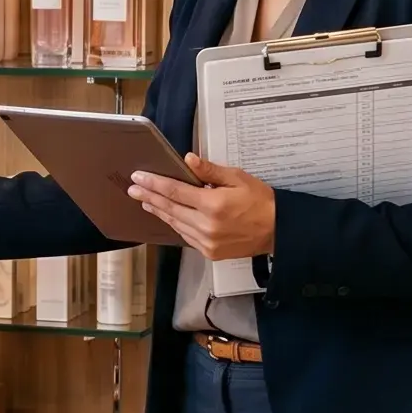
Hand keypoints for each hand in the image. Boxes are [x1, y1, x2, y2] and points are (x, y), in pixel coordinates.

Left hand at [128, 155, 274, 259]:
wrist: (278, 230)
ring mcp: (207, 242)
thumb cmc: (261, 202)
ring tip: (146, 202)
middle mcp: (206, 225)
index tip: (139, 178)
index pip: (175, 191)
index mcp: (213, 205)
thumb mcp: (238, 178)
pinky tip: (168, 217)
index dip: (154, 183)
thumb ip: (210, 171)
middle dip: (149, 197)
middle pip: (170, 209)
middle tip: (133, 189)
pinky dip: (175, 224)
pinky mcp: (209, 252)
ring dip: (159, 212)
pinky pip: (186, 236)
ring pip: (175, 224)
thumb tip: (188, 160)